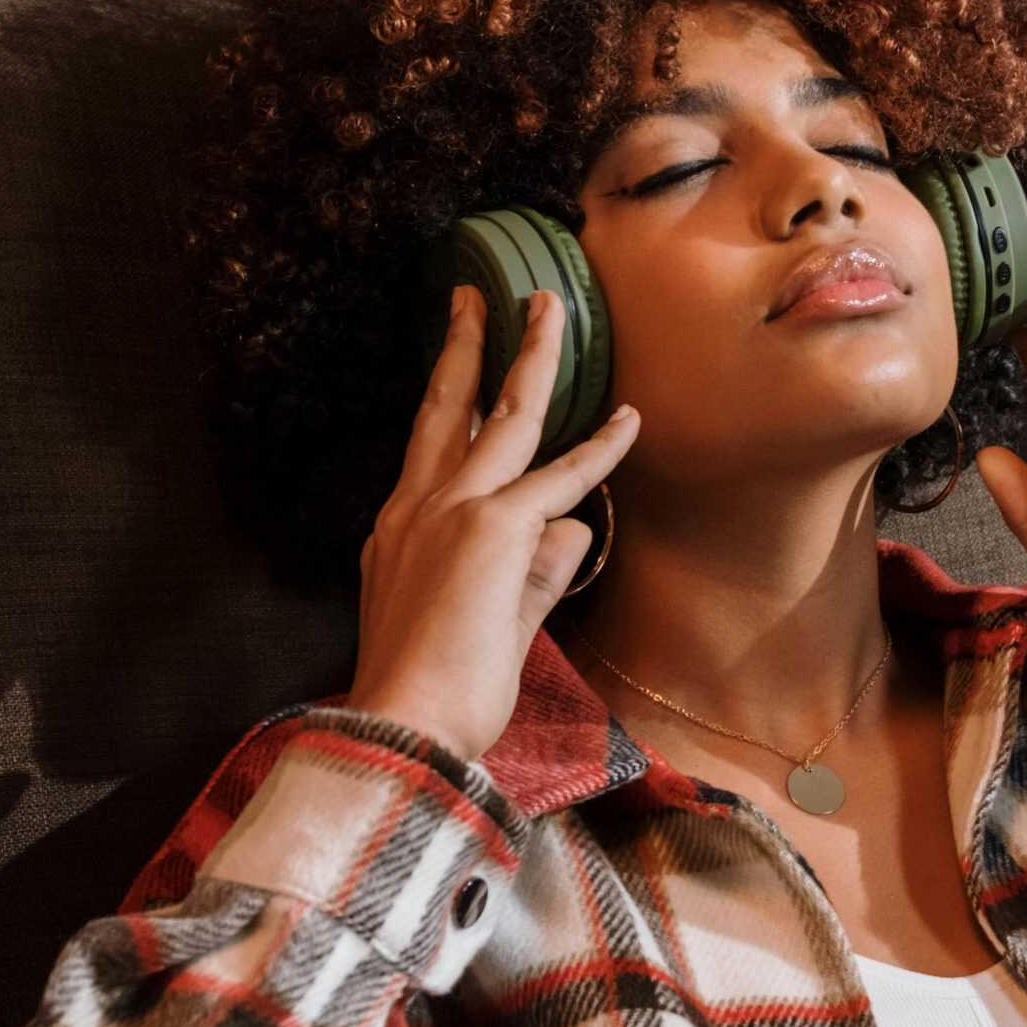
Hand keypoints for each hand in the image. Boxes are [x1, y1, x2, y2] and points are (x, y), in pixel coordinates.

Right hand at [349, 286, 640, 761]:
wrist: (406, 728)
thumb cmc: (433, 695)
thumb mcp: (481, 621)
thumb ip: (530, 573)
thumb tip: (573, 529)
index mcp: (397, 532)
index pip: (428, 450)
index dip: (446, 404)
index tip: (456, 369)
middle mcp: (416, 508)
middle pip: (446, 407)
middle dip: (463, 346)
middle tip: (473, 298)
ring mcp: (455, 511)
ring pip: (505, 414)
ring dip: (533, 355)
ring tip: (550, 309)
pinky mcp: (496, 529)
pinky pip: (562, 477)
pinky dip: (600, 448)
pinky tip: (628, 420)